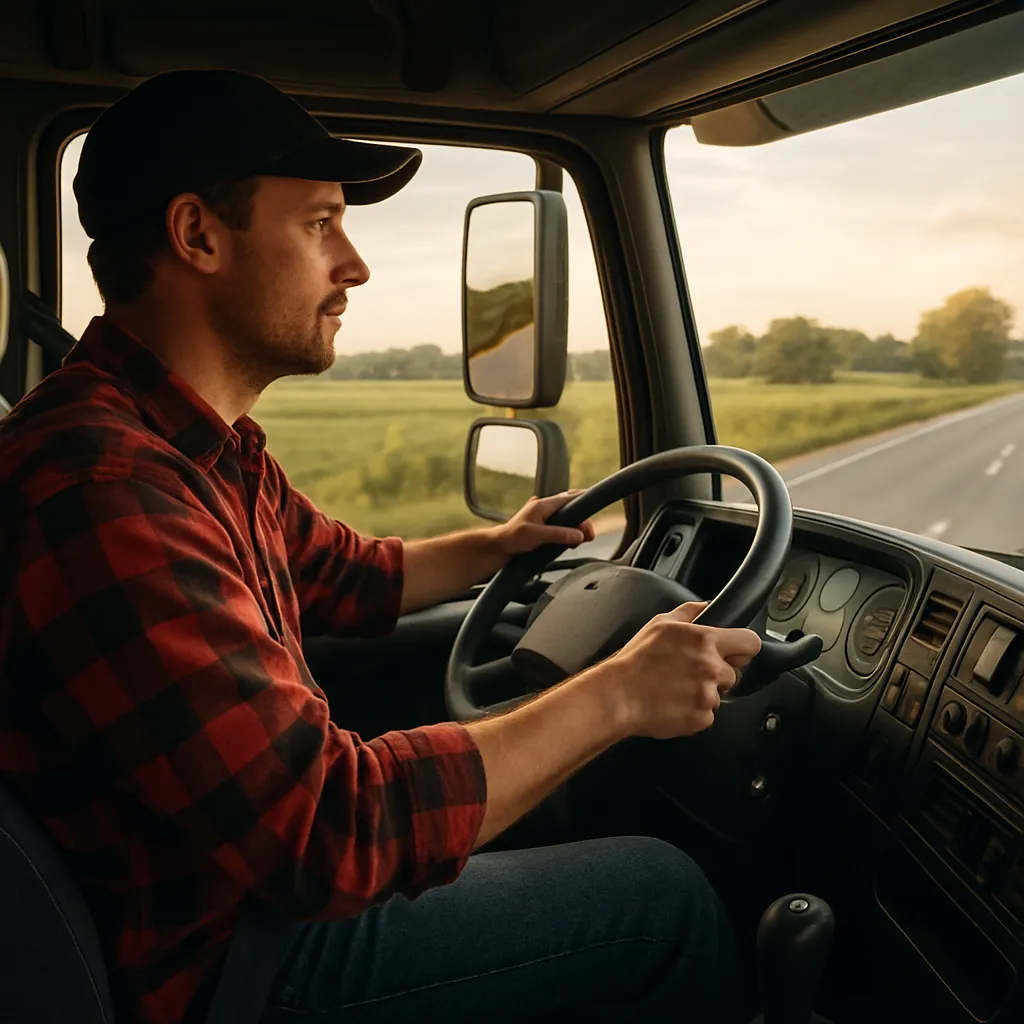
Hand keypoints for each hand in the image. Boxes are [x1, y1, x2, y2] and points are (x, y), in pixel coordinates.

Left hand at [492, 491, 596, 557]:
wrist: (499, 547)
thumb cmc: (513, 539)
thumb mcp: (537, 536)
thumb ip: (559, 534)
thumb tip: (579, 535)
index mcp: (543, 505)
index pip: (569, 498)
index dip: (584, 501)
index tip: (596, 507)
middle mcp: (544, 507)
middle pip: (571, 509)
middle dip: (582, 522)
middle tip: (589, 536)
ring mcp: (544, 516)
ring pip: (567, 518)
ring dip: (576, 529)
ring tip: (580, 541)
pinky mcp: (543, 526)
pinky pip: (561, 525)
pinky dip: (568, 533)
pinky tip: (570, 542)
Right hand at [595, 601, 761, 739]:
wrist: (618, 695)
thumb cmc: (635, 660)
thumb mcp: (660, 624)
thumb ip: (689, 612)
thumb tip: (706, 606)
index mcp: (705, 640)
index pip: (750, 643)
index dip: (743, 648)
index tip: (735, 652)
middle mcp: (711, 667)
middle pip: (733, 673)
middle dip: (717, 673)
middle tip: (690, 673)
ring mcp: (708, 695)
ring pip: (718, 695)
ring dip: (703, 693)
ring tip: (676, 689)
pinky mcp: (701, 719)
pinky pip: (707, 715)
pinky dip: (694, 712)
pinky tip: (674, 703)